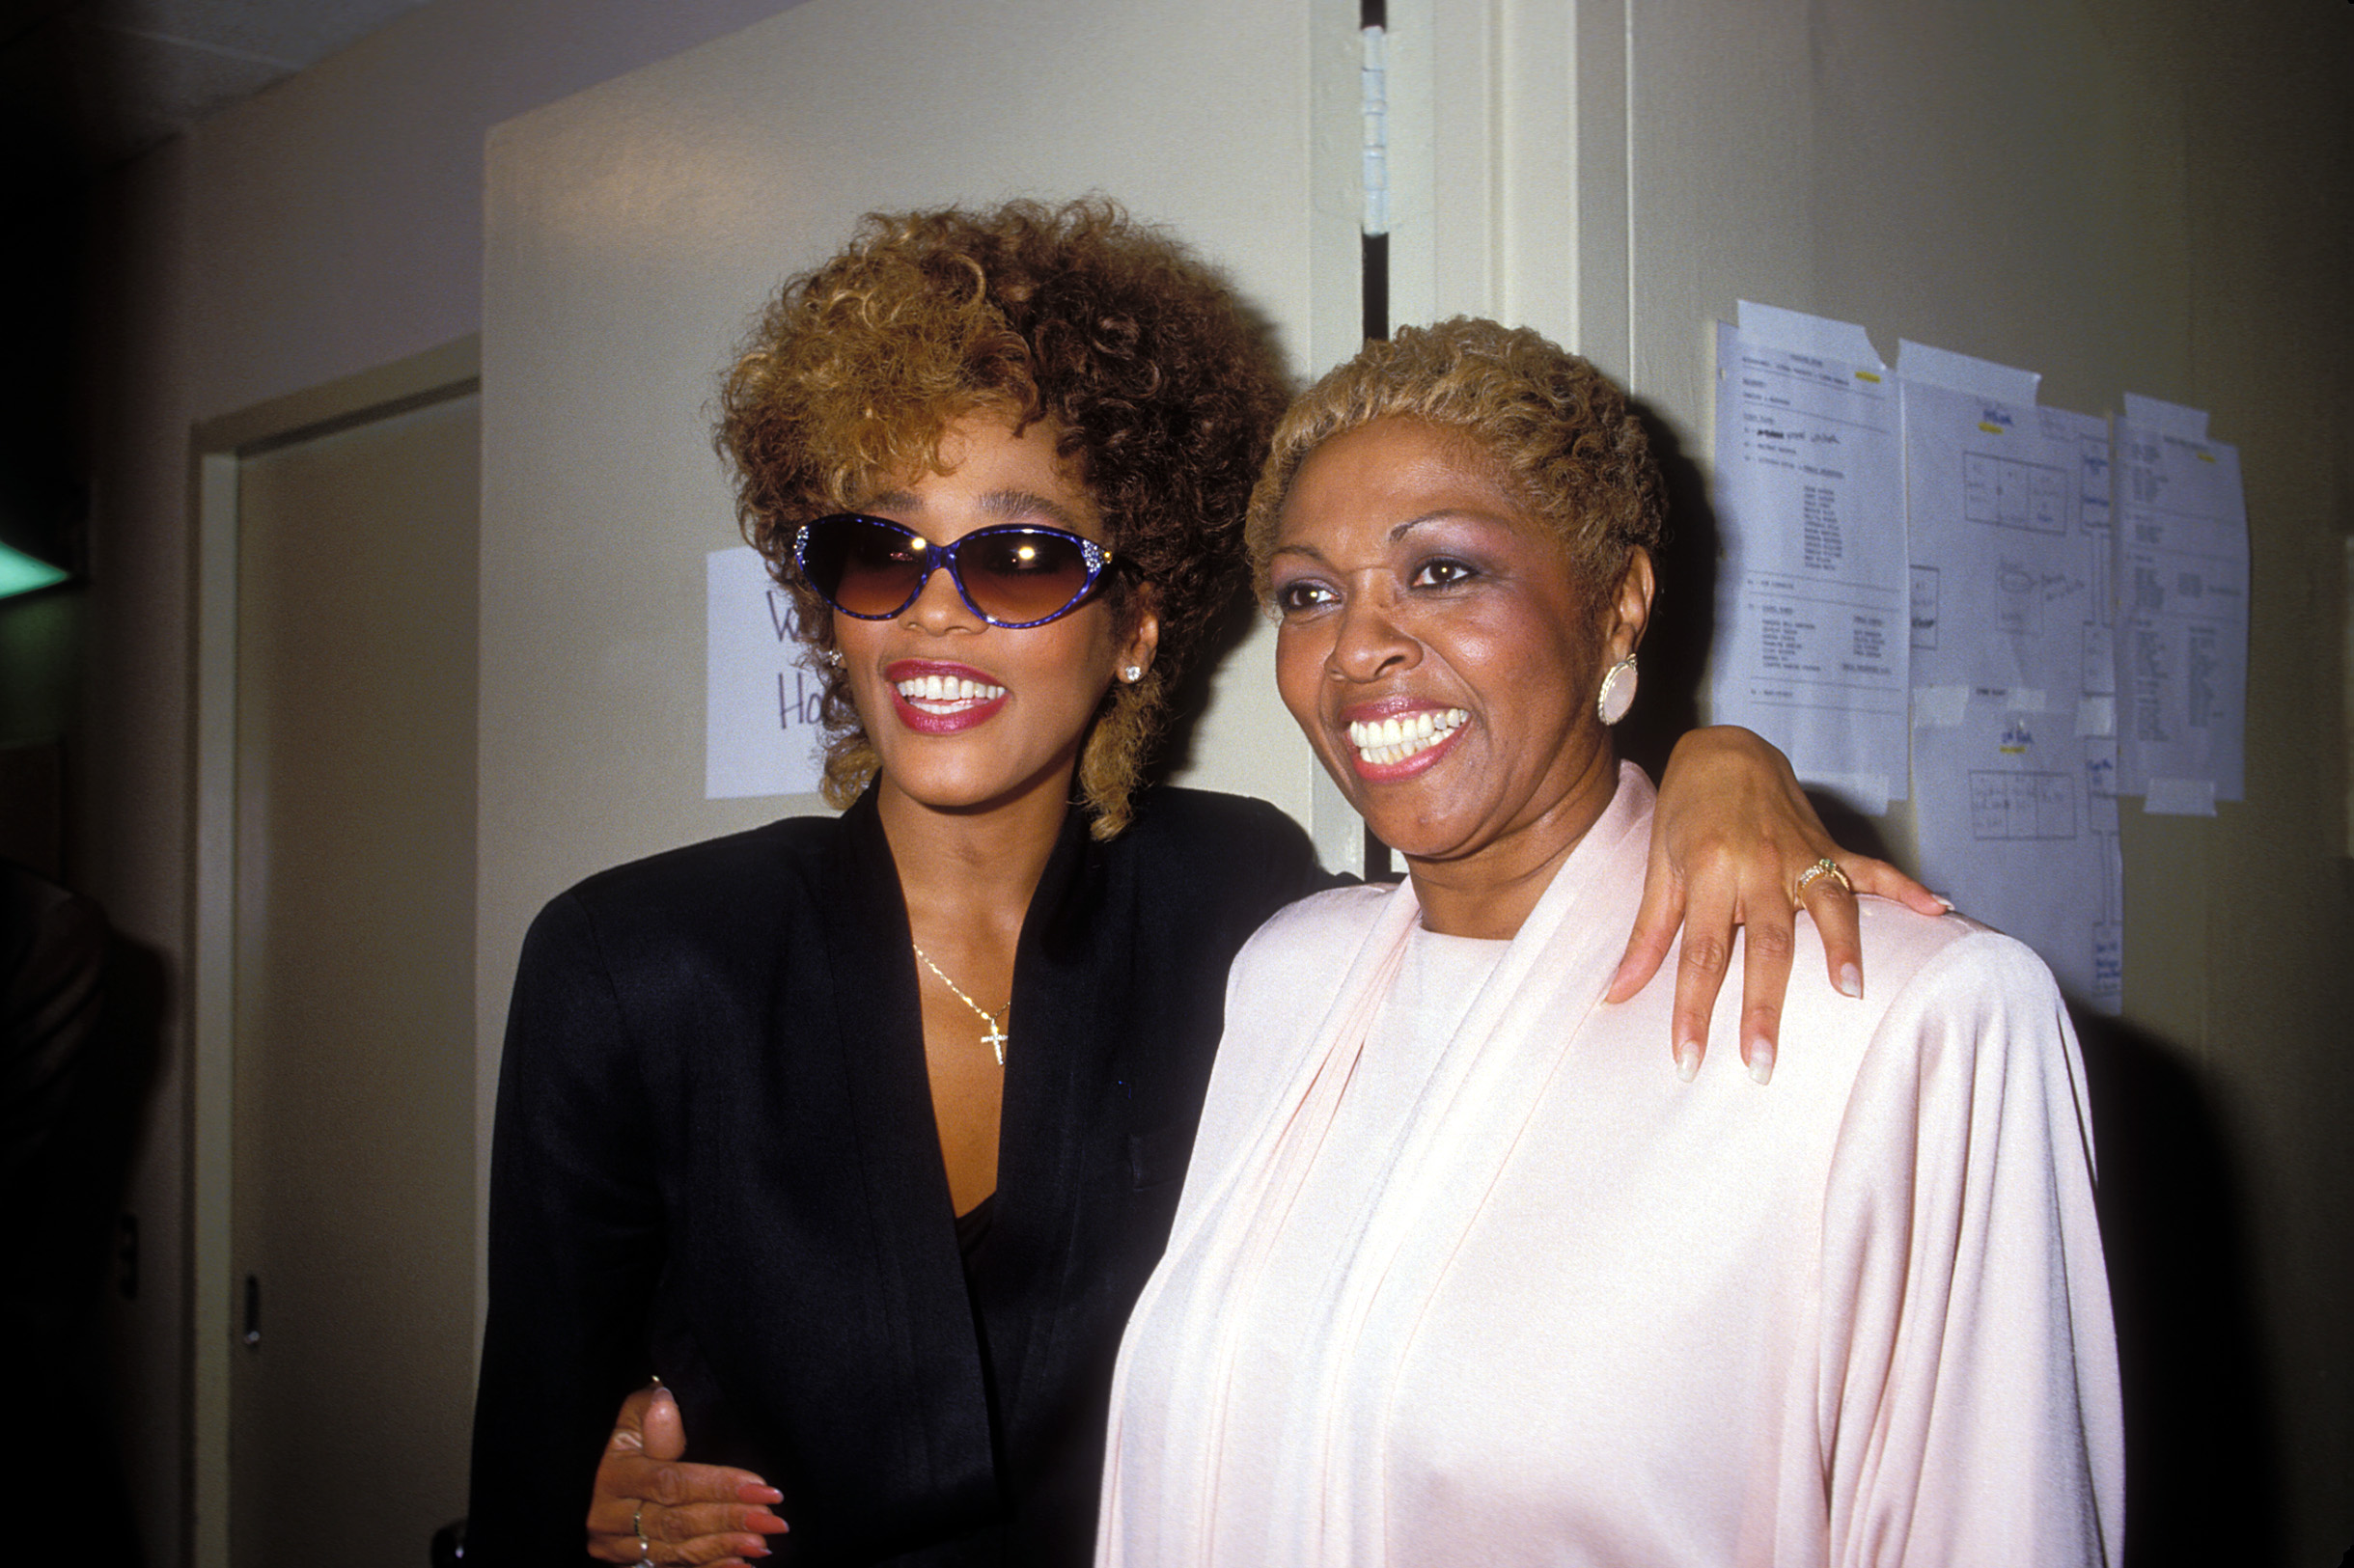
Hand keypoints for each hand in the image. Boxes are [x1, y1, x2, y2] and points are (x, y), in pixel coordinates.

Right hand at [586, 1383, 788, 1565]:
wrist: (598, 1469)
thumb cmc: (629, 1437)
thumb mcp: (632, 1417)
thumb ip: (653, 1414)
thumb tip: (666, 1404)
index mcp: (614, 1476)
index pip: (671, 1483)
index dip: (717, 1486)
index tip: (760, 1486)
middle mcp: (610, 1516)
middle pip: (675, 1523)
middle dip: (728, 1521)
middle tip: (772, 1520)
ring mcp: (617, 1545)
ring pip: (675, 1551)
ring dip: (723, 1548)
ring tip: (762, 1543)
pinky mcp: (629, 1562)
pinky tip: (740, 1565)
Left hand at [1607, 727, 1944, 1081]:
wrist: (1723, 748)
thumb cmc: (1685, 812)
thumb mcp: (1659, 868)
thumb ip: (1647, 934)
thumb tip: (1615, 994)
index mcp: (1710, 874)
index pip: (1700, 955)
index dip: (1692, 1011)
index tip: (1688, 1062)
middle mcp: (1758, 866)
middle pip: (1766, 945)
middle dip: (1765, 1007)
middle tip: (1763, 1063)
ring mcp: (1800, 854)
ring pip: (1826, 907)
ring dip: (1843, 948)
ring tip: (1853, 995)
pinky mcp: (1830, 845)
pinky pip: (1872, 868)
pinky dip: (1905, 888)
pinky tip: (1937, 910)